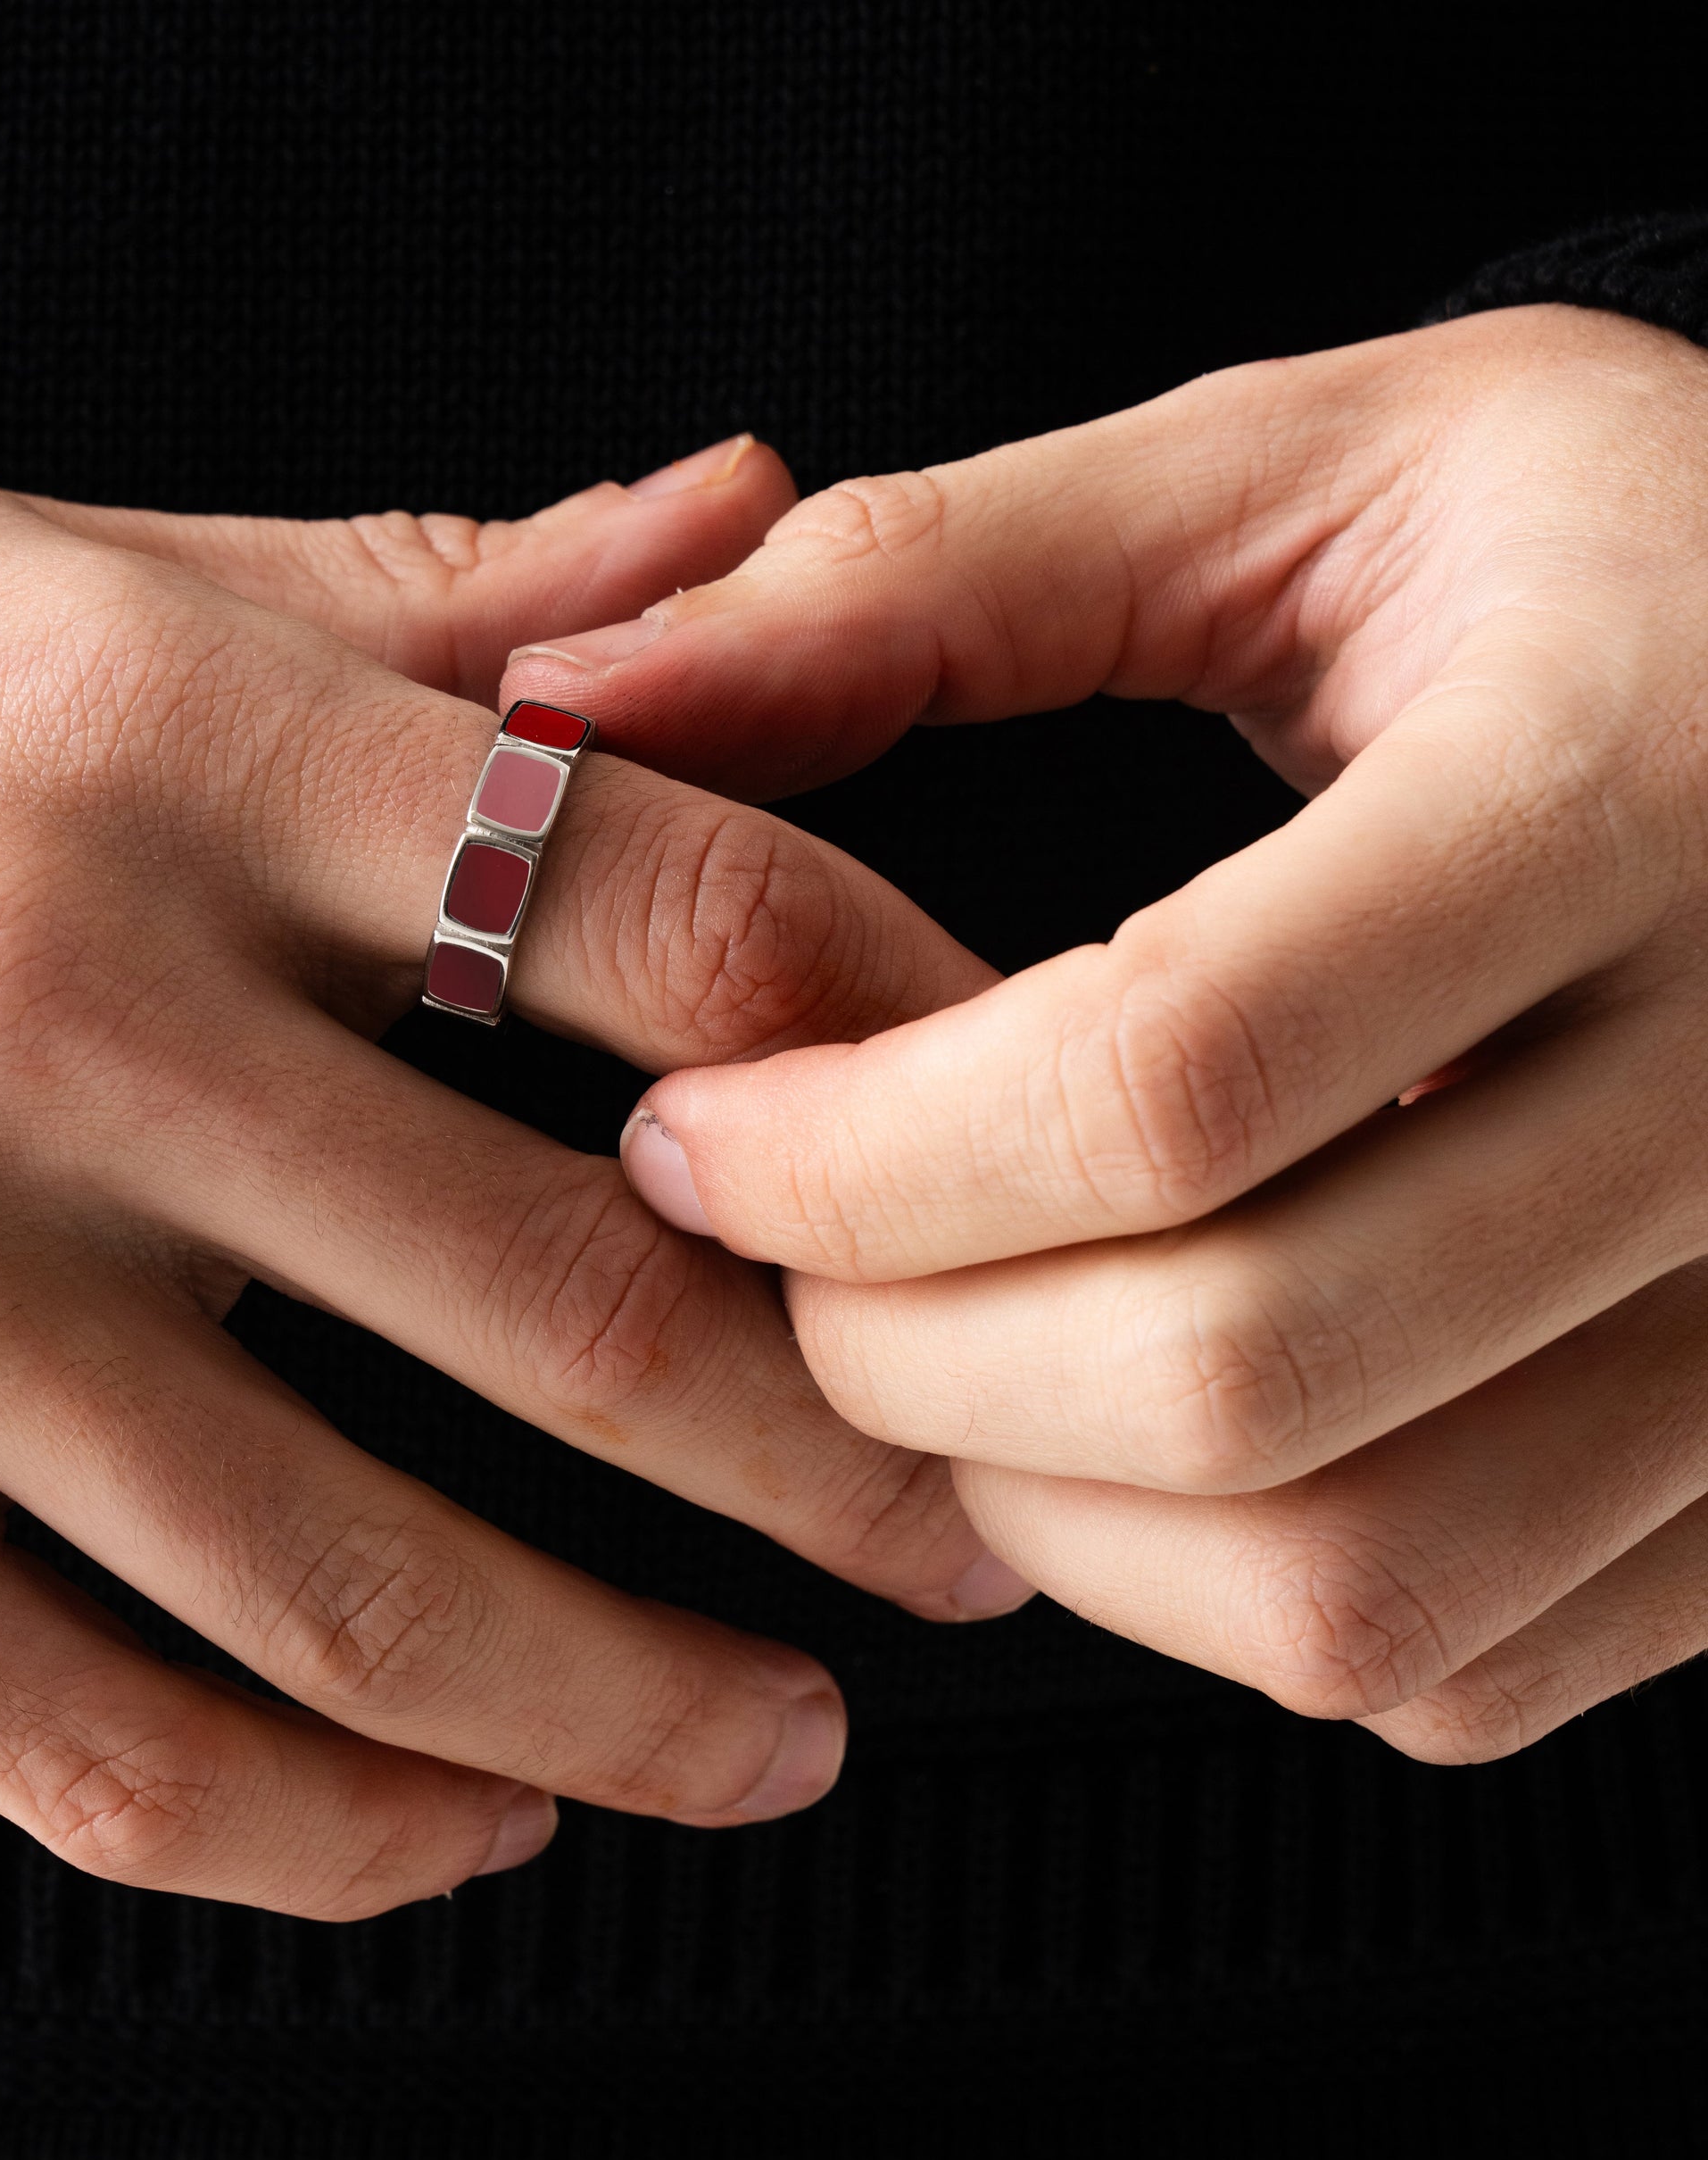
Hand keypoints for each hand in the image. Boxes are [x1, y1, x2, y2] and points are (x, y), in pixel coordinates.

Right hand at [0, 443, 998, 1919]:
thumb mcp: (116, 584)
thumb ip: (453, 596)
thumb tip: (754, 511)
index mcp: (165, 734)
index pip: (667, 912)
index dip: (916, 1072)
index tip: (1018, 1201)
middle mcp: (20, 997)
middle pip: (569, 1303)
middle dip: (842, 1464)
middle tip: (971, 1547)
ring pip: (351, 1598)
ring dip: (636, 1709)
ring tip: (788, 1738)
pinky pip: (99, 1754)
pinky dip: (341, 1835)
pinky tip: (481, 1816)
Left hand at [506, 306, 1707, 1760]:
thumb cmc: (1619, 559)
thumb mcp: (1302, 473)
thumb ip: (932, 579)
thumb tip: (570, 699)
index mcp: (1626, 793)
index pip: (1169, 1080)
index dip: (854, 1151)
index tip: (694, 1136)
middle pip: (1237, 1375)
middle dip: (901, 1354)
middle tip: (781, 1256)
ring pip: (1349, 1591)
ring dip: (1044, 1510)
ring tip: (939, 1341)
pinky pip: (1458, 1673)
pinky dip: (1223, 1603)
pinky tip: (1144, 1437)